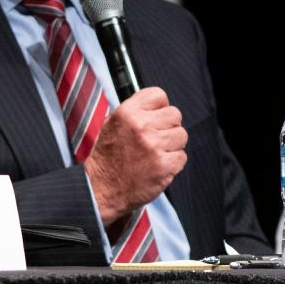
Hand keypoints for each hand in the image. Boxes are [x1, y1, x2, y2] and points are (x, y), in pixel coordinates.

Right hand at [83, 87, 187, 224]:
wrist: (102, 188)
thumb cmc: (108, 157)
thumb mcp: (112, 124)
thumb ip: (134, 111)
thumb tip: (156, 104)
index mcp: (127, 112)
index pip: (158, 95)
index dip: (159, 107)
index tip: (155, 117)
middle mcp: (141, 126)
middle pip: (174, 114)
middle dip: (168, 126)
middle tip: (156, 138)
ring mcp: (154, 146)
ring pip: (181, 135)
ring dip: (172, 145)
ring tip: (156, 153)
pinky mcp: (164, 165)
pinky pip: (182, 156)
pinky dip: (173, 163)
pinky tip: (158, 166)